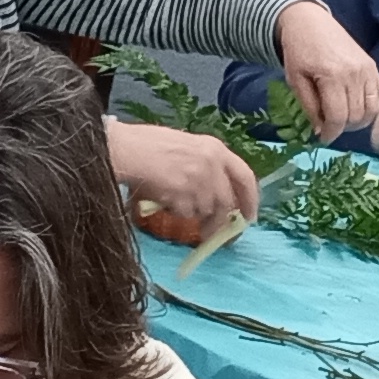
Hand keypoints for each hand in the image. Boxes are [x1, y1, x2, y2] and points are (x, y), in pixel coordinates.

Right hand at [111, 121, 259, 231]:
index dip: (250, 199)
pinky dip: (176, 212)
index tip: (250, 215)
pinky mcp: (185, 196)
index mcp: (215, 148)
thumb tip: (214, 190)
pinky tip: (163, 198)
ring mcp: (200, 181)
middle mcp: (213, 165)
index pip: (245, 176)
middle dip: (221, 222)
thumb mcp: (186, 146)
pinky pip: (186, 213)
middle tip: (212, 233)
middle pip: (226, 202)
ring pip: (206, 210)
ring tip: (173, 202)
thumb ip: (205, 164)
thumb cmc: (148, 145)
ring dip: (192, 213)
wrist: (127, 150)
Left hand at [275, 1, 378, 141]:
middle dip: (342, 128)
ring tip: (342, 118)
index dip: (330, 133)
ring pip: (372, 110)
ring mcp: (368, 70)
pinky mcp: (373, 67)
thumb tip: (320, 130)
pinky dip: (371, 108)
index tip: (322, 138)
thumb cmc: (299, 50)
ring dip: (359, 121)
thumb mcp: (295, 79)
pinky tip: (355, 107)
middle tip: (329, 126)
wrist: (311, 22)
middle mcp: (355, 73)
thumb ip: (309, 106)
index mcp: (332, 75)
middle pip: (356, 116)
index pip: (338, 117)